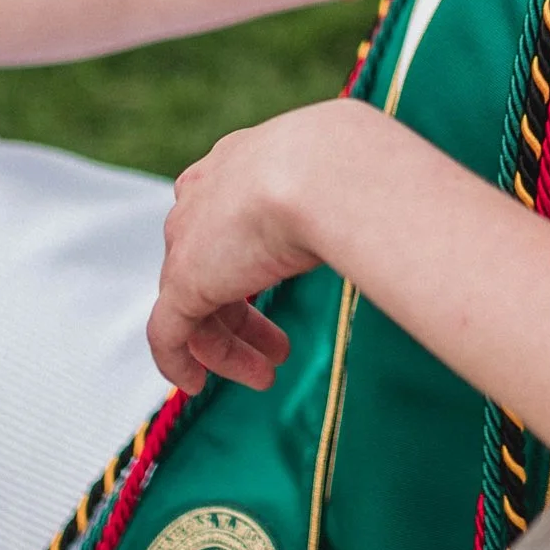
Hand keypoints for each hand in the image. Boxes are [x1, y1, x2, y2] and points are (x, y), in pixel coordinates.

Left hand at [147, 102, 351, 397]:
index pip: (227, 224)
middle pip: (210, 266)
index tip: (268, 300)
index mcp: (237, 165)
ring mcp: (187, 239)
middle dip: (241, 316)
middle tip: (278, 351)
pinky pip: (167, 332)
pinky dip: (177, 361)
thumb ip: (337, 201)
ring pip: (191, 304)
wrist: (322, 171)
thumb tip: (382, 214)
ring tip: (266, 375)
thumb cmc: (347, 170)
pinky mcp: (183, 280)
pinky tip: (195, 385)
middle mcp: (204, 197)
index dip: (245, 268)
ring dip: (225, 347)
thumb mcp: (335, 181)